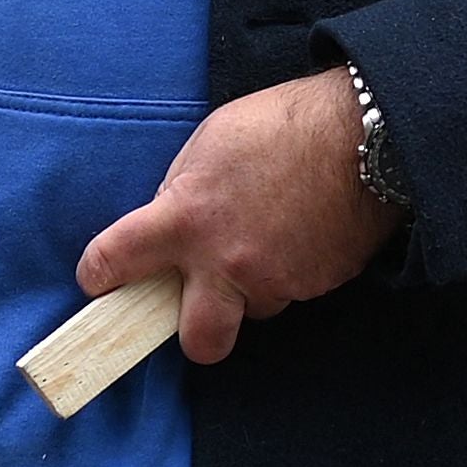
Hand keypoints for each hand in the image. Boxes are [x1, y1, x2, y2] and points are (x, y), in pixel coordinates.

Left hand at [77, 66, 397, 362]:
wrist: (367, 134)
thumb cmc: (285, 125)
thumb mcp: (211, 142)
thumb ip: (182, 189)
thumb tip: (170, 219)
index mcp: (185, 218)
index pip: (114, 261)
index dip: (99, 274)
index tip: (100, 278)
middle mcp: (226, 262)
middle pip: (200, 341)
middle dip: (197, 332)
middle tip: (203, 302)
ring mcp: (275, 279)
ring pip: (256, 307)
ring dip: (256, 284)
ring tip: (273, 236)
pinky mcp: (318, 284)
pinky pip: (294, 289)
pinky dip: (294, 268)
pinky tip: (303, 231)